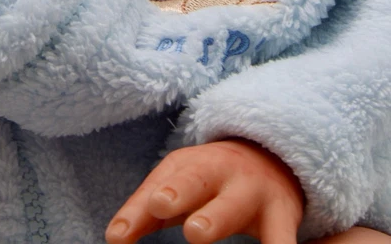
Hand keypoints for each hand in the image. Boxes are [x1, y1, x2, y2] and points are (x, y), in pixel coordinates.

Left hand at [105, 139, 303, 243]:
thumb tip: (114, 237)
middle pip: (195, 179)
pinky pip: (281, 236)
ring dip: (215, 215)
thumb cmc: (209, 184)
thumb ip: (144, 213)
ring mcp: (251, 192)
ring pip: (233, 204)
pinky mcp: (281, 216)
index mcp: (187, 167)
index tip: (118, 235)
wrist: (270, 160)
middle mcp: (219, 174)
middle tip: (160, 205)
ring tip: (196, 232)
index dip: (136, 210)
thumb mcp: (177, 188)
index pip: (156, 187)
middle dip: (178, 191)